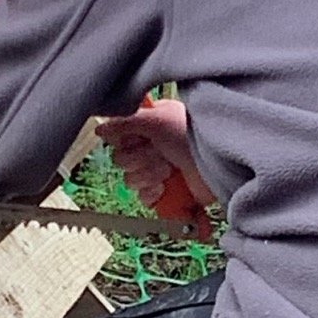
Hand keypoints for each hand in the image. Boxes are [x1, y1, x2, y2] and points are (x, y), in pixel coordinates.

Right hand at [96, 99, 213, 211]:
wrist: (218, 163)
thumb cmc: (192, 133)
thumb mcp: (157, 118)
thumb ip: (125, 121)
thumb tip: (99, 128)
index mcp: (149, 127)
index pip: (119, 137)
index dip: (126, 141)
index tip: (139, 138)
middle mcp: (152, 148)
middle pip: (122, 160)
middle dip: (140, 159)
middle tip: (160, 153)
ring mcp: (159, 171)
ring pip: (131, 180)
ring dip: (148, 176)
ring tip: (168, 170)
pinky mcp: (167, 193)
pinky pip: (144, 198)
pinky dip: (152, 194)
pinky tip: (164, 186)